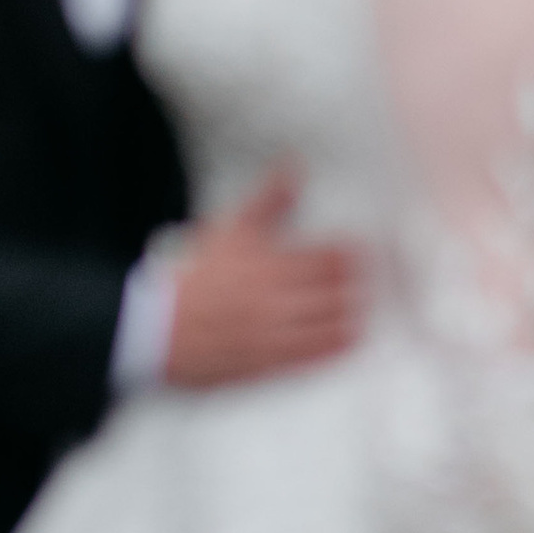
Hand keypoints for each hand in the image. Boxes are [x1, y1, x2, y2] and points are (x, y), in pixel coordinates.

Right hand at [163, 167, 362, 388]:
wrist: (158, 327)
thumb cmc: (197, 276)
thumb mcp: (231, 228)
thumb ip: (269, 200)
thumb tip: (295, 168)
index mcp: (271, 264)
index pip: (332, 259)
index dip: (356, 255)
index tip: (367, 250)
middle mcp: (277, 301)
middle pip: (339, 295)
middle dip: (361, 287)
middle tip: (375, 280)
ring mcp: (275, 336)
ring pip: (332, 328)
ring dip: (354, 316)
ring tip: (365, 307)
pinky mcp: (269, 364)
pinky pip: (314, 358)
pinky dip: (337, 347)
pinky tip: (349, 339)